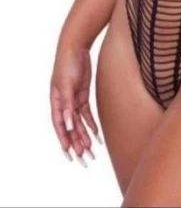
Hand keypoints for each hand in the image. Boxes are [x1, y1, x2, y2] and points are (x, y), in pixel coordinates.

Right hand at [50, 45, 100, 165]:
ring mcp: (73, 100)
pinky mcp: (82, 96)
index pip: (60, 126)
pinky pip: (86, 114)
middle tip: (84, 159)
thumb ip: (68, 105)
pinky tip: (96, 136)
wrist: (76, 48)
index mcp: (56, 103)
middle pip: (71, 128)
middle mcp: (64, 104)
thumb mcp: (67, 85)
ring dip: (85, 137)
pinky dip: (91, 125)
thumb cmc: (67, 64)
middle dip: (77, 144)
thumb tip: (69, 125)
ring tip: (91, 151)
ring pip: (79, 124)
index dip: (64, 141)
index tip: (69, 155)